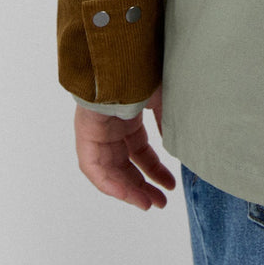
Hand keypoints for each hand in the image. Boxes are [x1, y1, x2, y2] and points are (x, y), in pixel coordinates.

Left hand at [73, 84, 175, 210]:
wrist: (123, 60)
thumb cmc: (144, 73)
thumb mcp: (163, 100)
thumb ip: (168, 123)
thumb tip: (177, 145)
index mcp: (127, 116)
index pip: (139, 151)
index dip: (155, 169)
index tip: (170, 184)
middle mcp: (110, 127)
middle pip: (125, 164)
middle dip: (143, 184)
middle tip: (161, 202)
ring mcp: (96, 132)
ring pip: (110, 170)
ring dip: (129, 189)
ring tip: (149, 204)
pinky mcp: (85, 136)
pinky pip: (94, 168)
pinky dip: (110, 183)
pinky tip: (128, 195)